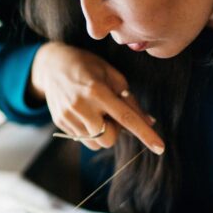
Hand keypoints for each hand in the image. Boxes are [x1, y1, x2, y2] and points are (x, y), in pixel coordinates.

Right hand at [30, 42, 163, 153]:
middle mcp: (81, 106)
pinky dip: (88, 130)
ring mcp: (68, 116)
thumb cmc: (88, 67)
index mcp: (97, 91)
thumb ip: (129, 100)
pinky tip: (84, 113)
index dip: (145, 133)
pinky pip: (82, 139)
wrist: (52, 65)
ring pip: (95, 143)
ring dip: (101, 133)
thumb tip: (149, 121)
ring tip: (96, 113)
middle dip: (115, 132)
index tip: (160, 148)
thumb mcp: (112, 75)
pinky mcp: (59, 122)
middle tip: (110, 114)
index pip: (126, 118)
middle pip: (108, 139)